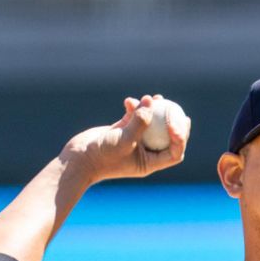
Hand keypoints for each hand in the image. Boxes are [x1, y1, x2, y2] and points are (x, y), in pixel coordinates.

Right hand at [62, 94, 190, 182]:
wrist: (78, 158)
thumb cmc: (102, 155)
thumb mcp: (123, 140)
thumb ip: (139, 122)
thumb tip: (152, 103)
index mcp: (149, 162)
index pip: (174, 152)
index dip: (180, 138)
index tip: (176, 125)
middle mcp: (144, 153)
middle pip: (166, 137)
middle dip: (172, 122)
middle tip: (176, 109)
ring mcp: (134, 140)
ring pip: (150, 124)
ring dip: (152, 110)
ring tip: (152, 98)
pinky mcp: (122, 130)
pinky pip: (133, 117)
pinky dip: (133, 108)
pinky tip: (128, 101)